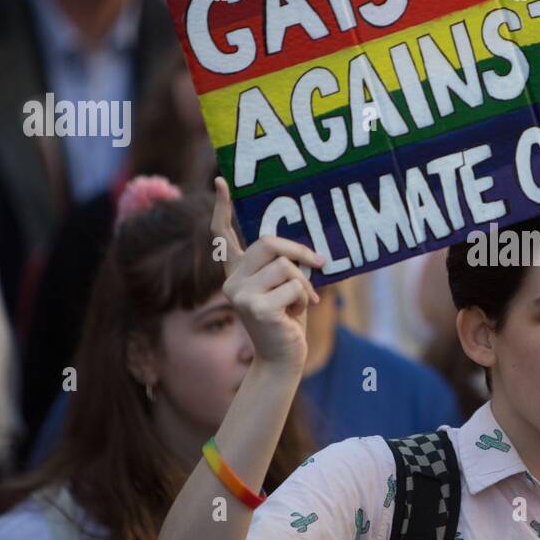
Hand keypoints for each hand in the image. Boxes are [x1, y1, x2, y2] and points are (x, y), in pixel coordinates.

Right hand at [211, 176, 323, 372]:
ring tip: (302, 302)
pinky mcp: (255, 307)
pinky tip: (294, 316)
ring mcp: (239, 294)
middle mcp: (231, 281)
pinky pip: (292, 287)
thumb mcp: (287, 286)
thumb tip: (304, 250)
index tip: (220, 181)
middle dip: (298, 251)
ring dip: (304, 283)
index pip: (224, 235)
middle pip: (267, 243)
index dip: (222, 208)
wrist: (283, 358)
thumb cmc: (288, 319)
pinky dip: (303, 298)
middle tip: (318, 263)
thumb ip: (285, 265)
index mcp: (237, 272)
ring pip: (285, 266)